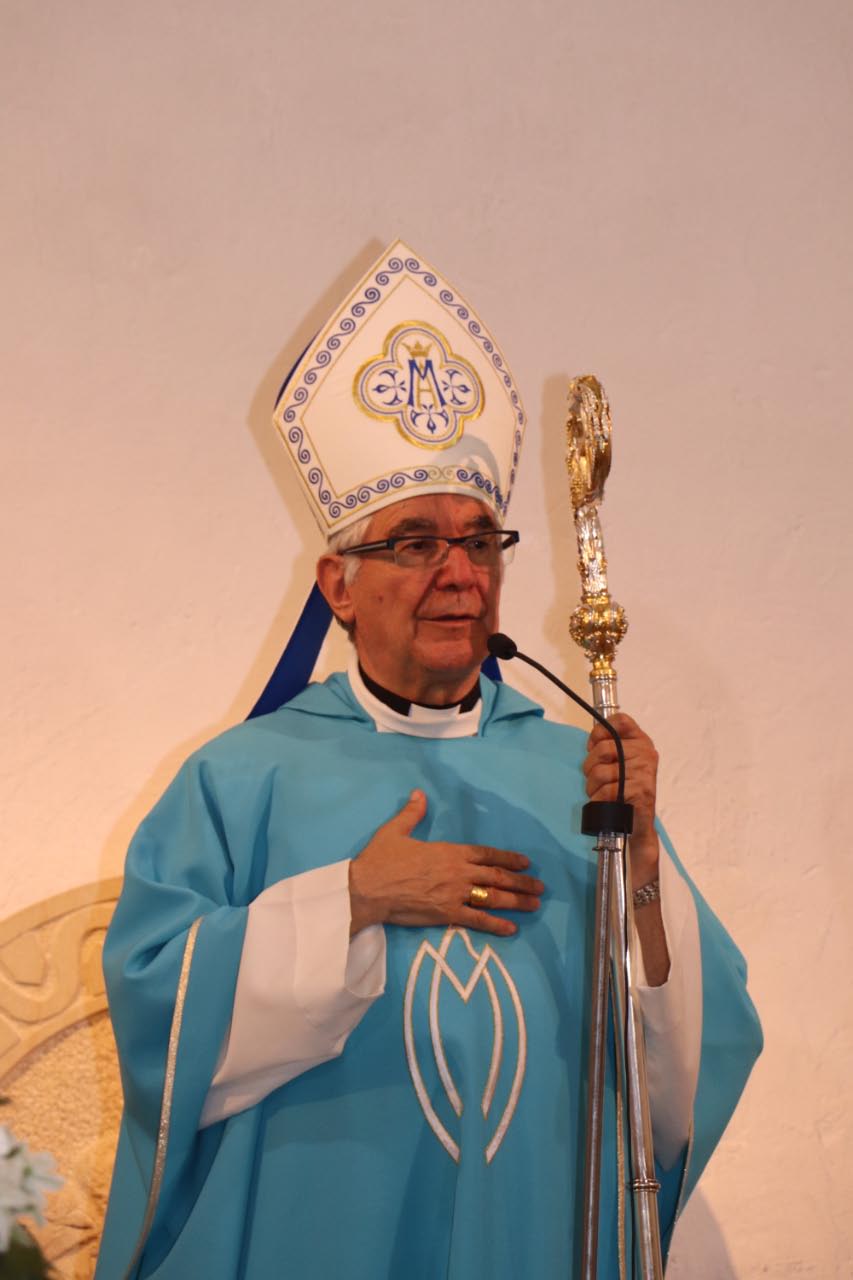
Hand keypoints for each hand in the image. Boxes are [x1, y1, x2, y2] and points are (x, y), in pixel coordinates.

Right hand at [348, 790, 543, 937]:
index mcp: (449, 851)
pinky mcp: (446, 914)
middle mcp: (458, 872)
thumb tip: (419, 794)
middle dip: (521, 882)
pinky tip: (511, 929)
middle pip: (497, 876)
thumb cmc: (380, 859)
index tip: (525, 862)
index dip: (508, 858)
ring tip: (534, 905)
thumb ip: (412, 813)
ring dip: (516, 901)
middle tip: (540, 887)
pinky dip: (496, 925)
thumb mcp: (395, 830)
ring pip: (493, 898)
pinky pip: (477, 920)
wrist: (367, 888)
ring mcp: (454, 894)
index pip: (486, 854)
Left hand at [583, 712, 659, 885]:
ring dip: (592, 786)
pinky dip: (599, 798)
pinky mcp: (640, 791)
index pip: (620, 720)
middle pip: (603, 748)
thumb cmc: (624, 792)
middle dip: (590, 766)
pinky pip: (606, 790)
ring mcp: (645, 772)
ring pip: (601, 771)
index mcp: (641, 742)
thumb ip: (609, 747)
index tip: (594, 746)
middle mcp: (646, 753)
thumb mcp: (619, 763)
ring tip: (599, 792)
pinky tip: (604, 802)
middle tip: (593, 778)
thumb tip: (593, 739)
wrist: (637, 825)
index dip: (599, 732)